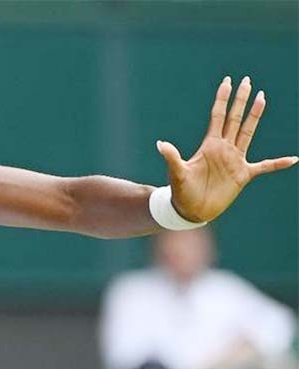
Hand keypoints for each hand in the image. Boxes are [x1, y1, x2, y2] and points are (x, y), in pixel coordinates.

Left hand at [157, 76, 297, 222]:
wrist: (190, 211)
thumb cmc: (181, 192)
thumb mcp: (176, 173)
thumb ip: (171, 158)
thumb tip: (160, 143)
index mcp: (209, 145)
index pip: (218, 116)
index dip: (222, 99)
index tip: (227, 81)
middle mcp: (223, 148)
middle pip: (234, 118)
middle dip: (240, 100)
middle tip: (246, 80)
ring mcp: (234, 160)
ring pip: (247, 132)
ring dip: (255, 116)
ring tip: (262, 98)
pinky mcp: (243, 175)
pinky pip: (265, 166)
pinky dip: (278, 163)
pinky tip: (293, 159)